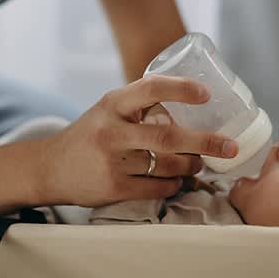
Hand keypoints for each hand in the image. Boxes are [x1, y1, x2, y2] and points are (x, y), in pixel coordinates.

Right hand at [38, 75, 237, 206]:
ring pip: (168, 166)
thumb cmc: (90, 135)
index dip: (182, 89)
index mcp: (113, 104)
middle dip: (206, 143)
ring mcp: (112, 162)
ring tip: (198, 163)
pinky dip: (174, 184)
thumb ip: (141, 106)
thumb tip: (195, 106)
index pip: (151, 89)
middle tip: (229, 146)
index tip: (206, 94)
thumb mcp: (108, 110)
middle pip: (169, 138)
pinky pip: (158, 188)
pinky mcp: (113, 188)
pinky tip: (177, 180)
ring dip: (191, 166)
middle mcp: (112, 131)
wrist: (49, 168)